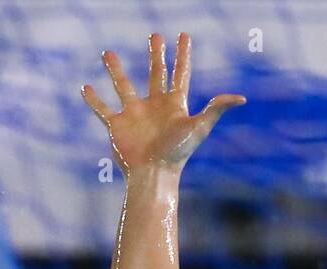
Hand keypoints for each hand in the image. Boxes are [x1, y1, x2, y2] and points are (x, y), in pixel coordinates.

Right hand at [82, 33, 243, 175]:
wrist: (153, 174)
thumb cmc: (177, 153)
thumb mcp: (199, 127)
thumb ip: (216, 109)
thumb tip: (241, 98)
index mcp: (174, 104)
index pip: (180, 73)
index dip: (183, 54)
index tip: (184, 36)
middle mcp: (154, 106)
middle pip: (156, 74)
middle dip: (157, 55)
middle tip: (155, 35)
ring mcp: (134, 114)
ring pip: (123, 86)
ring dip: (115, 70)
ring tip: (107, 52)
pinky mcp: (117, 125)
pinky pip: (102, 109)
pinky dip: (93, 99)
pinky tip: (85, 87)